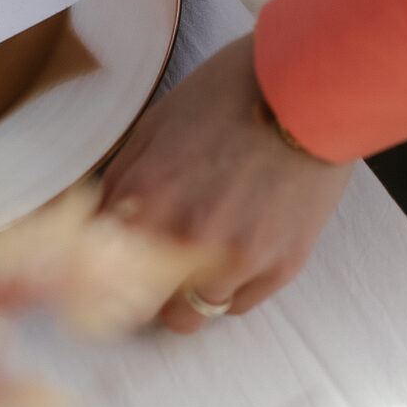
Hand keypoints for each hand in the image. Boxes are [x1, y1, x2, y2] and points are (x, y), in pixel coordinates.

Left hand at [99, 34, 351, 333]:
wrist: (309, 90)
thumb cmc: (229, 95)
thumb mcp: (155, 125)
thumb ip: (120, 182)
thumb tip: (97, 225)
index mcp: (145, 198)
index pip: (101, 275)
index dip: (106, 275)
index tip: (114, 272)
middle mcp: (185, 237)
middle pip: (145, 311)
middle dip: (145, 295)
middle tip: (156, 272)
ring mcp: (236, 257)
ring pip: (193, 315)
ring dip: (191, 291)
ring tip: (209, 247)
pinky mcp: (280, 267)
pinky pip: (239, 304)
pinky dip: (234, 284)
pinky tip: (244, 240)